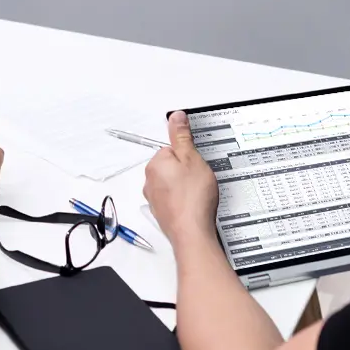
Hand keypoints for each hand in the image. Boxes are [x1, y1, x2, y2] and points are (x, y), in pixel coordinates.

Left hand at [143, 112, 219, 248]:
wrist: (192, 233)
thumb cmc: (192, 199)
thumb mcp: (192, 159)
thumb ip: (182, 136)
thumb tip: (176, 117)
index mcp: (155, 164)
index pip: (171, 148)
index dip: (188, 154)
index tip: (195, 162)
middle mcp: (150, 181)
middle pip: (171, 165)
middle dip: (186, 170)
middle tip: (199, 178)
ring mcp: (155, 198)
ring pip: (173, 183)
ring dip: (185, 186)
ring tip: (199, 193)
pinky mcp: (162, 212)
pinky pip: (174, 199)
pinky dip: (184, 200)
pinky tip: (195, 204)